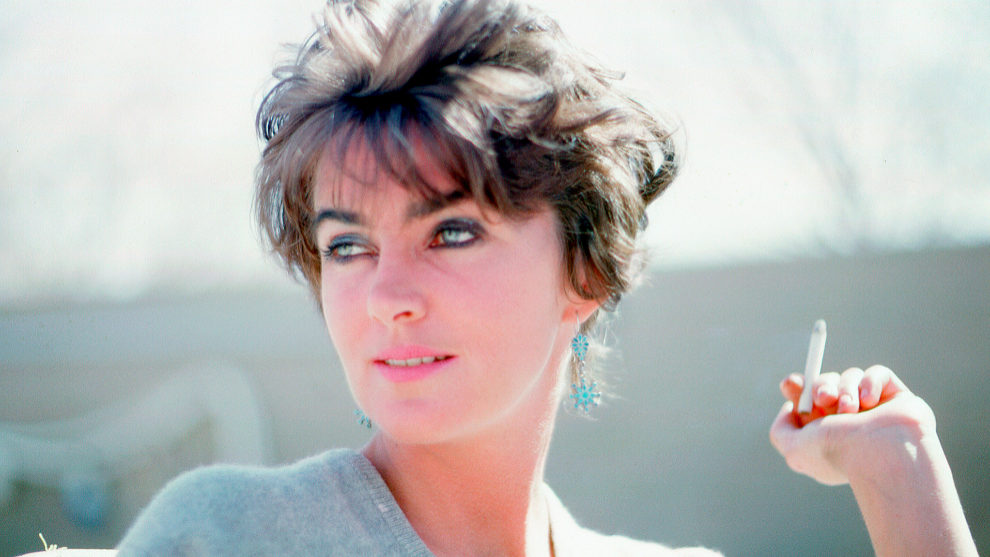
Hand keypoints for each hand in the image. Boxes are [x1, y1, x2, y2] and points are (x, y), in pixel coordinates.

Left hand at [770, 365, 935, 484]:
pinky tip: (870, 402)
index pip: (810, 405)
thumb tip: (789, 412)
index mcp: (829, 437)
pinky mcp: (899, 399)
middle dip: (821, 386)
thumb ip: (781, 432)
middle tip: (824, 397)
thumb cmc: (837, 452)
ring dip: (845, 389)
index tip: (790, 383)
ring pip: (850, 377)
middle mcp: (852, 424)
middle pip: (827, 385)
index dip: (798, 389)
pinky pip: (878, 374)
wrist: (881, 453)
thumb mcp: (793, 449)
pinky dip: (870, 383)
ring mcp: (877, 411)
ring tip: (849, 409)